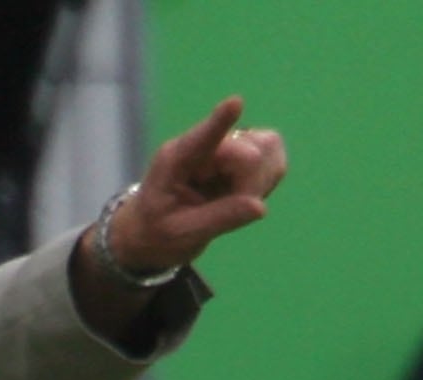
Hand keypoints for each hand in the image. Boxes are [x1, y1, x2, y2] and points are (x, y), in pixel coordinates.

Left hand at [107, 97, 288, 275]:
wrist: (149, 232)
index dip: (221, 121)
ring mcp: (225, 148)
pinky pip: (272, 159)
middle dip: (253, 182)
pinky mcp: (242, 157)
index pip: (204, 137)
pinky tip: (244, 197)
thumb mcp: (181, 233)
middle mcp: (204, 146)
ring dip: (262, 179)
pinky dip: (267, 180)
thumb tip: (260, 207)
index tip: (235, 102)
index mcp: (177, 160)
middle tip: (232, 210)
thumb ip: (220, 219)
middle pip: (252, 149)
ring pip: (268, 147)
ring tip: (235, 203)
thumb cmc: (156, 232)